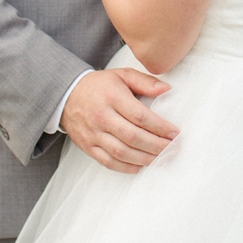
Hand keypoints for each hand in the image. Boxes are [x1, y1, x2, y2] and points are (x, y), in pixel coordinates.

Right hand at [60, 68, 179, 172]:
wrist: (67, 95)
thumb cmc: (100, 86)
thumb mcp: (122, 75)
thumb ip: (145, 81)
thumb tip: (167, 89)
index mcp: (112, 97)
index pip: (140, 116)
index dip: (159, 127)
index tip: (174, 132)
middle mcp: (101, 117)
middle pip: (133, 137)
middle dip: (157, 145)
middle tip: (173, 148)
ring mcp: (93, 134)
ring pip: (122, 152)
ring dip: (145, 158)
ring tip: (161, 157)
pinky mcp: (88, 147)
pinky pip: (109, 162)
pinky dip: (127, 167)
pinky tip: (141, 165)